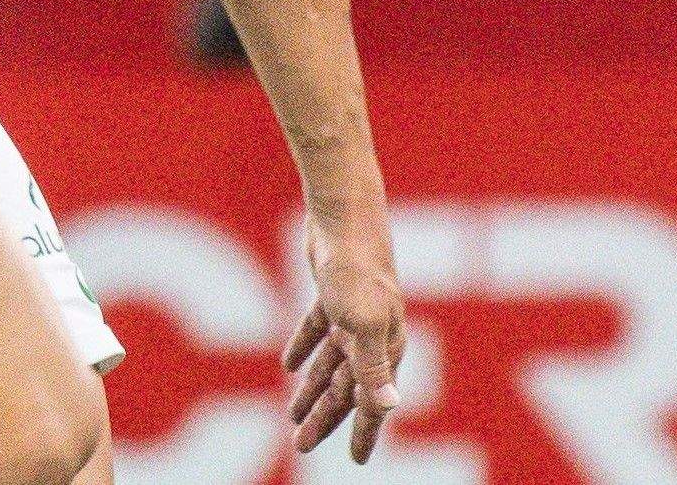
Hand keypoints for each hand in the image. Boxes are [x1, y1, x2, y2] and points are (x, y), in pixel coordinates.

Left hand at [285, 212, 404, 462]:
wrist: (345, 218)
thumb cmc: (357, 271)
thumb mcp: (363, 324)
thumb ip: (372, 367)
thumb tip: (388, 407)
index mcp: (385, 348)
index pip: (373, 402)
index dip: (365, 432)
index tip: (355, 460)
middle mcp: (373, 336)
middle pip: (345, 388)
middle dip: (326, 418)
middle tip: (302, 445)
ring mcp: (353, 315)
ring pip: (330, 364)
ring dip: (312, 389)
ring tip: (292, 416)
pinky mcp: (332, 293)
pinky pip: (318, 331)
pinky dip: (304, 349)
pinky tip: (288, 366)